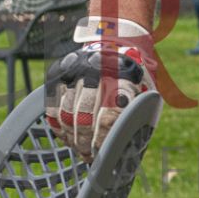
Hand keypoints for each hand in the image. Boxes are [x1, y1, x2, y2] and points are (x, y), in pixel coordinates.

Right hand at [45, 18, 157, 160]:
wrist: (115, 40)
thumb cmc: (134, 75)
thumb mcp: (146, 91)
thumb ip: (139, 116)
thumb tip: (129, 151)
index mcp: (122, 79)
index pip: (108, 118)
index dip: (103, 141)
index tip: (103, 154)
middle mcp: (96, 74)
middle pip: (84, 117)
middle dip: (85, 142)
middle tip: (88, 156)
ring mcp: (75, 72)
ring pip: (66, 112)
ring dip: (71, 136)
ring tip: (78, 148)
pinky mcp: (60, 73)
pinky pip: (53, 104)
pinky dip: (58, 123)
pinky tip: (66, 135)